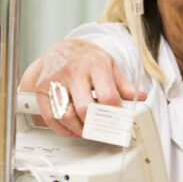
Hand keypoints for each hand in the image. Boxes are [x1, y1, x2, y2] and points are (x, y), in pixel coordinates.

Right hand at [20, 38, 145, 137]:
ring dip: (79, 130)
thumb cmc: (87, 59)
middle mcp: (74, 71)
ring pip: (66, 115)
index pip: (108, 96)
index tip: (118, 123)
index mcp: (95, 64)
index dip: (115, 114)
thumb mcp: (109, 65)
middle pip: (85, 108)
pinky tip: (71, 130)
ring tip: (87, 132)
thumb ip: (123, 84)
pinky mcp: (42, 89)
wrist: (61, 48)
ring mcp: (55, 80)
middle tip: (102, 132)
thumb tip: (140, 97)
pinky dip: (62, 129)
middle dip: (95, 126)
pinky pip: (50, 116)